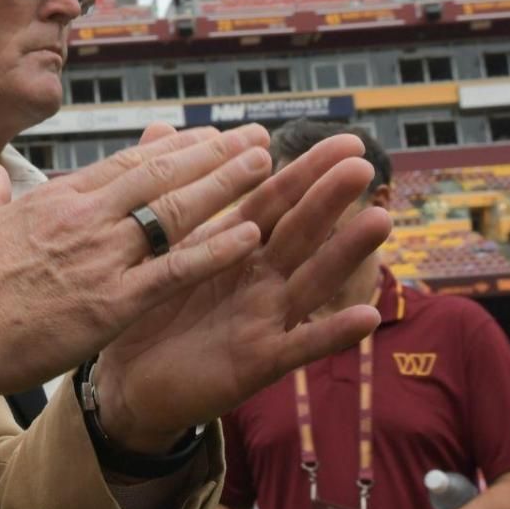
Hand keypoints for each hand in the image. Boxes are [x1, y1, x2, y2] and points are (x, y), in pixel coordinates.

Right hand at [0, 124, 276, 395]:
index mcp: (53, 200)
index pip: (125, 164)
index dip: (171, 148)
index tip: (204, 135)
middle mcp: (85, 218)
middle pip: (161, 175)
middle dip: (212, 153)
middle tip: (254, 135)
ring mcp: (101, 257)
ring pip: (176, 211)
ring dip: (225, 185)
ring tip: (265, 163)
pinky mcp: (110, 302)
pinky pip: (175, 271)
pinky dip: (214, 250)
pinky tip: (249, 233)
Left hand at [91, 130, 389, 452]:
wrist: (130, 382)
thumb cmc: (150, 312)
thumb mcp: (157, 249)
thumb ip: (170, 192)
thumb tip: (161, 126)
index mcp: (235, 248)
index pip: (273, 200)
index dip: (303, 170)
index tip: (341, 139)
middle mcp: (259, 279)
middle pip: (299, 231)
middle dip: (329, 198)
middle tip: (363, 164)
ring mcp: (263, 319)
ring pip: (310, 281)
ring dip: (344, 254)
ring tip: (379, 221)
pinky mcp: (258, 362)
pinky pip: (299, 346)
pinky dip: (332, 333)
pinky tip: (366, 316)